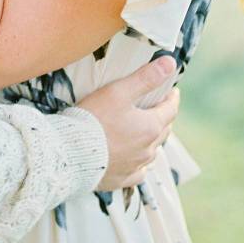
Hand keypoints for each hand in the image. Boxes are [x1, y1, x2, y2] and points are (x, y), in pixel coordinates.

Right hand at [76, 56, 179, 189]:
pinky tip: (135, 160)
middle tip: (158, 107)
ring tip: (145, 130)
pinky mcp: (121, 178)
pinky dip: (139, 163)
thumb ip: (145, 78)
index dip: (172, 98)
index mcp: (150, 127)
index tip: (172, 91)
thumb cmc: (94, 119)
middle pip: (163, 130)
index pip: (170, 109)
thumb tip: (170, 63)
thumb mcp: (119, 91)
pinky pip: (138, 172)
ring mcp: (135, 166)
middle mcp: (148, 149)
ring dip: (151, 139)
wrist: (71, 153)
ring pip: (151, 150)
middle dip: (163, 117)